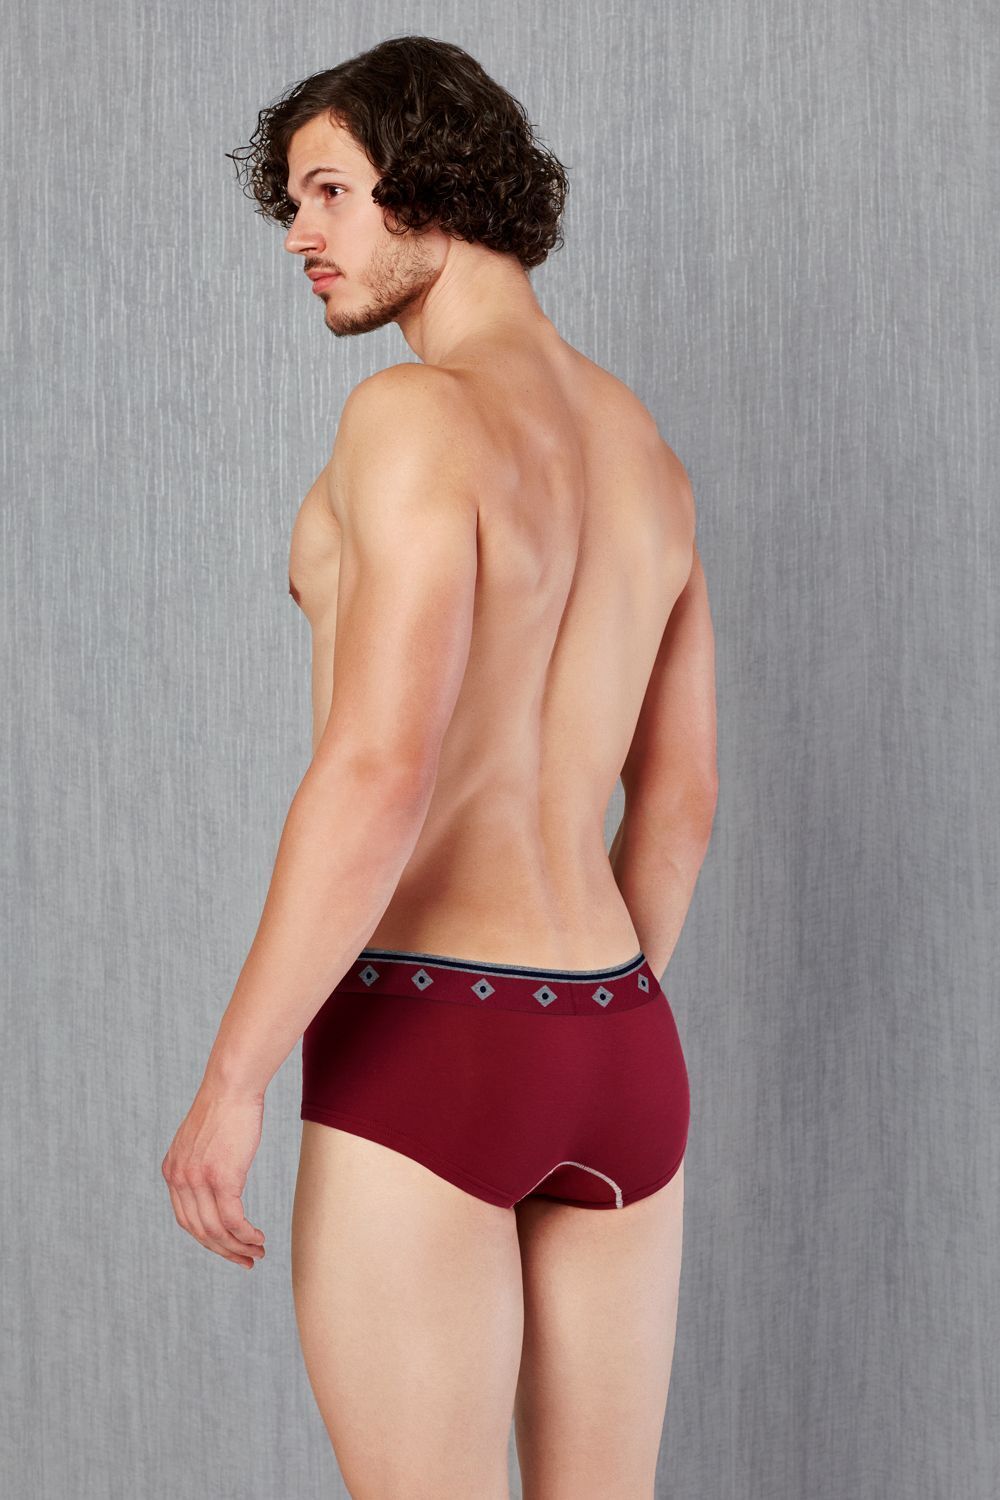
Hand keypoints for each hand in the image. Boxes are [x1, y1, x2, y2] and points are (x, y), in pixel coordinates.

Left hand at [161, 1083, 266, 1269]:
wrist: (232, 1085)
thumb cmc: (224, 1107)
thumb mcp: (201, 1140)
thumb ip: (199, 1163)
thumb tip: (214, 1182)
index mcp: (171, 1171)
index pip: (186, 1220)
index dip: (208, 1240)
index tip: (227, 1248)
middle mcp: (178, 1179)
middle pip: (199, 1231)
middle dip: (223, 1251)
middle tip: (245, 1260)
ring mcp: (198, 1180)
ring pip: (216, 1230)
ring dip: (238, 1247)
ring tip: (257, 1253)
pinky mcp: (222, 1178)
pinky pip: (233, 1220)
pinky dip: (246, 1234)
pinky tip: (258, 1237)